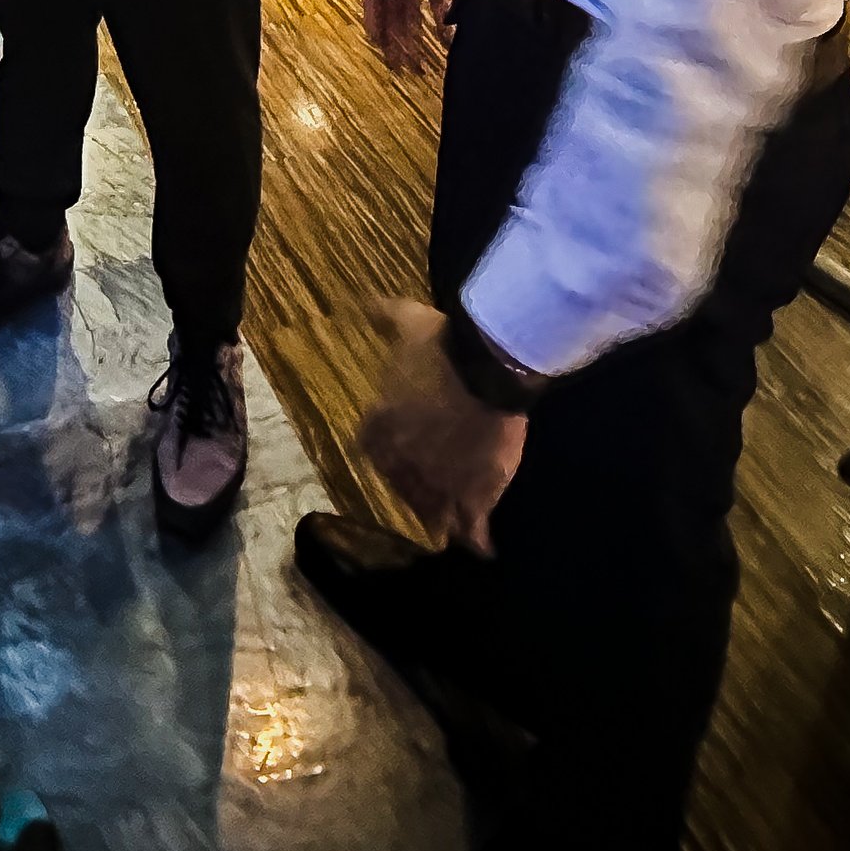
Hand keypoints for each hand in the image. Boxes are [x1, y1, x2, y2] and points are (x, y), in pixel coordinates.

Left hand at [356, 300, 525, 555]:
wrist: (486, 367)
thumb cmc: (443, 344)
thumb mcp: (407, 321)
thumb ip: (383, 315)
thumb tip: (363, 303)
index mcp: (381, 424)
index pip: (369, 449)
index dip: (384, 452)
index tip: (396, 451)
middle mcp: (403, 460)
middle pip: (401, 485)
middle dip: (413, 486)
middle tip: (429, 486)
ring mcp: (438, 482)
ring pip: (431, 511)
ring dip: (439, 515)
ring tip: (451, 523)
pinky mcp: (475, 494)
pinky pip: (472, 527)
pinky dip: (477, 538)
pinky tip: (483, 548)